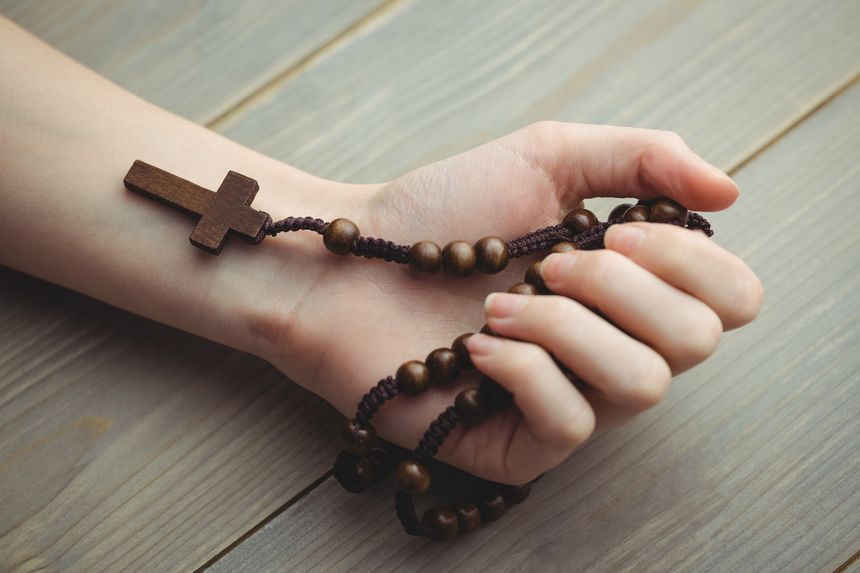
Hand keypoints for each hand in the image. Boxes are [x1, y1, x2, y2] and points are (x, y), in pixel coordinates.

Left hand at [256, 122, 762, 484]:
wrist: (352, 267)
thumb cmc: (442, 214)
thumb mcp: (545, 159)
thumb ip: (642, 159)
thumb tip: (731, 190)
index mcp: (632, 288)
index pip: (731, 298)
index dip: (690, 262)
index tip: (617, 232)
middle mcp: (615, 349)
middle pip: (695, 343)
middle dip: (621, 288)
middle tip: (548, 263)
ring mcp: (573, 402)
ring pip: (641, 386)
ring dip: (567, 326)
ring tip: (499, 303)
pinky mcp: (523, 447)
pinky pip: (570, 423)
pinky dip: (524, 369)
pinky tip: (475, 346)